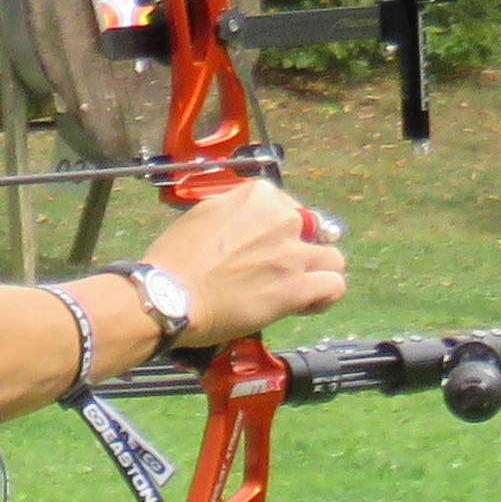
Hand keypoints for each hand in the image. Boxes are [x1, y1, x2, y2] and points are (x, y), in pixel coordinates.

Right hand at [158, 180, 347, 347]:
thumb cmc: (172, 261)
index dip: (279, 231)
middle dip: (298, 249)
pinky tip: (305, 304)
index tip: (263, 247)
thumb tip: (246, 228)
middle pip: (314, 231)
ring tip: (294, 288)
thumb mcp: (201, 217)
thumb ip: (233, 215)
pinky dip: (323, 296)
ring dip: (315, 272)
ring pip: (332, 259)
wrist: (166, 297)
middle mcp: (282, 219)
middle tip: (275, 270)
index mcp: (257, 197)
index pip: (288, 207)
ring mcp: (293, 254)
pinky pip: (334, 286)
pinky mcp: (297, 288)